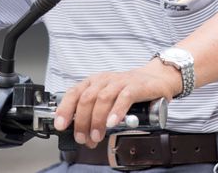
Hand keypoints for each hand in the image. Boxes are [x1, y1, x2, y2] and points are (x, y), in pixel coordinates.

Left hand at [53, 59, 180, 148]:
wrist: (156, 79)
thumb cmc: (129, 90)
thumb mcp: (107, 98)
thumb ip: (95, 113)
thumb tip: (83, 134)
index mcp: (94, 82)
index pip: (74, 93)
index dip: (65, 109)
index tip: (61, 125)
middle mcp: (104, 80)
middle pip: (86, 98)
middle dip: (82, 121)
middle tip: (82, 138)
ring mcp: (120, 82)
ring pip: (102, 98)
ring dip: (97, 119)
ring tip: (96, 136)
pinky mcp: (136, 86)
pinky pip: (124, 98)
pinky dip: (116, 111)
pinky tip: (112, 123)